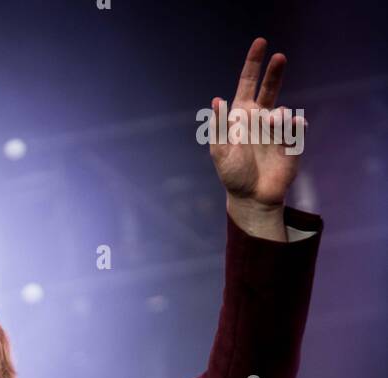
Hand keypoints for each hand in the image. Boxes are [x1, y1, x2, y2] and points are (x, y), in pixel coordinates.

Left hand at [208, 37, 306, 209]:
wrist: (252, 198)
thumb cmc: (233, 175)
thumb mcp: (220, 153)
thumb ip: (219, 127)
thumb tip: (217, 100)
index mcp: (242, 115)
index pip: (248, 83)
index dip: (254, 63)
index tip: (261, 42)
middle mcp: (261, 118)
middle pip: (270, 87)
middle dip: (275, 71)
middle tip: (280, 57)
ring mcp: (277, 129)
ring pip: (282, 111)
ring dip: (278, 116)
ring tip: (272, 125)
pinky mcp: (292, 142)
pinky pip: (297, 127)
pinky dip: (294, 126)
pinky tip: (291, 128)